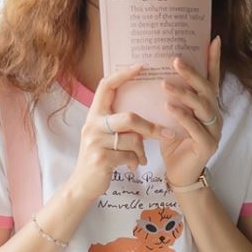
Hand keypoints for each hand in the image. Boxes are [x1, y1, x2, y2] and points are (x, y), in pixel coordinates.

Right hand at [69, 65, 175, 201]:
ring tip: (140, 158)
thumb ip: (120, 122)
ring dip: (141, 151)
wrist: (83, 184)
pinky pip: (130, 156)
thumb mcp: (107, 135)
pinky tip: (132, 165)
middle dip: (151, 128)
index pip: (106, 86)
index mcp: (94, 115)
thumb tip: (147, 111)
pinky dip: (135, 161)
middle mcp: (92, 125)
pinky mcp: (101, 159)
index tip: (141, 66)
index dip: (123, 74)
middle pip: (129, 118)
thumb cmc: (101, 157)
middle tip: (168, 134)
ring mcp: (95, 142)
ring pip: (132, 140)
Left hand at [159, 35, 222, 187]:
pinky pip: (196, 128)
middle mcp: (215, 116)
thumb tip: (159, 73)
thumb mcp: (171, 116)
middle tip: (176, 61)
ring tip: (165, 85)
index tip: (213, 39)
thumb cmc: (173, 143)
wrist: (179, 174)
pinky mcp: (208, 145)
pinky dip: (183, 117)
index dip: (214, 61)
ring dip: (184, 94)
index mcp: (207, 107)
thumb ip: (172, 98)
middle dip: (192, 74)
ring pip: (202, 107)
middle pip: (206, 90)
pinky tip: (170, 108)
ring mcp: (214, 131)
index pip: (212, 80)